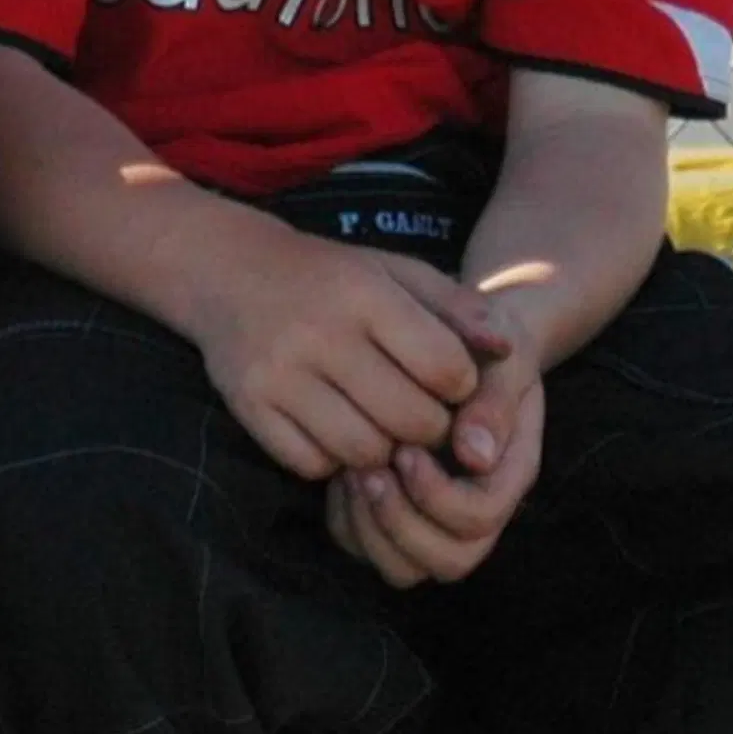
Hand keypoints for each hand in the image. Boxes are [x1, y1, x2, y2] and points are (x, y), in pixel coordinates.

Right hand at [190, 218, 508, 481]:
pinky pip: (312, 464)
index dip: (459, 385)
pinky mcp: (249, 404)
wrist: (224, 269)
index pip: (444, 369)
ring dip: (382, 449)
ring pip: (364, 452)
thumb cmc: (326, 275)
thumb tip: (508, 350)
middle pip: (409, 420)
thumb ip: (455, 306)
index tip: (446, 380)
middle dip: (427, 427)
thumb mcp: (392, 270)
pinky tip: (332, 426)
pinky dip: (331, 457)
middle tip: (418, 413)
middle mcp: (318, 332)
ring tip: (377, 422)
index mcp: (360, 293)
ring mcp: (279, 372)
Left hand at [327, 349, 544, 586]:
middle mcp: (475, 505)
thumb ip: (493, 400)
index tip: (406, 449)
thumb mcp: (501, 353)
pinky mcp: (392, 510)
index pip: (480, 517)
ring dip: (373, 530)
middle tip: (369, 471)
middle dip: (403, 523)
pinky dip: (347, 523)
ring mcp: (433, 513)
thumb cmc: (480, 338)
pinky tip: (336, 472)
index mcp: (507, 471)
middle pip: (449, 559)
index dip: (440, 496)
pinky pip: (364, 547)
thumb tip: (474, 456)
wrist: (452, 333)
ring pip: (405, 568)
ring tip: (351, 473)